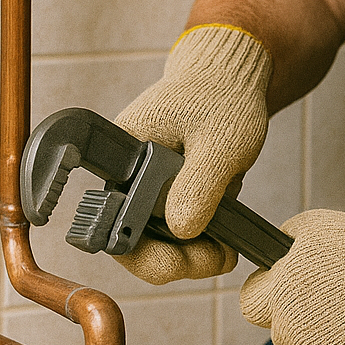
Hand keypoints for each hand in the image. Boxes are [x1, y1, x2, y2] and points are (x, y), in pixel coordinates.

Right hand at [112, 24, 271, 284]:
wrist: (234, 80)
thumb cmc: (223, 97)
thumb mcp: (221, 141)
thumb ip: (199, 183)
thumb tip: (180, 231)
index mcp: (124, 153)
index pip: (110, 215)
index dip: (133, 249)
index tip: (170, 264)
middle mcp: (128, 174)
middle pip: (130, 238)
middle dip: (169, 261)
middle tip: (208, 263)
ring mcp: (148, 186)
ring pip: (155, 240)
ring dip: (187, 257)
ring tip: (222, 255)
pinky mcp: (170, 193)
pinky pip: (175, 230)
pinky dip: (197, 244)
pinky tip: (223, 245)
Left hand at [239, 198, 344, 344]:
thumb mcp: (319, 225)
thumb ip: (287, 243)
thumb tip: (275, 253)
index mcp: (282, 297)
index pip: (252, 307)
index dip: (270, 296)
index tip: (290, 290)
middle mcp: (297, 337)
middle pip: (290, 337)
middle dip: (310, 322)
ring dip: (344, 343)